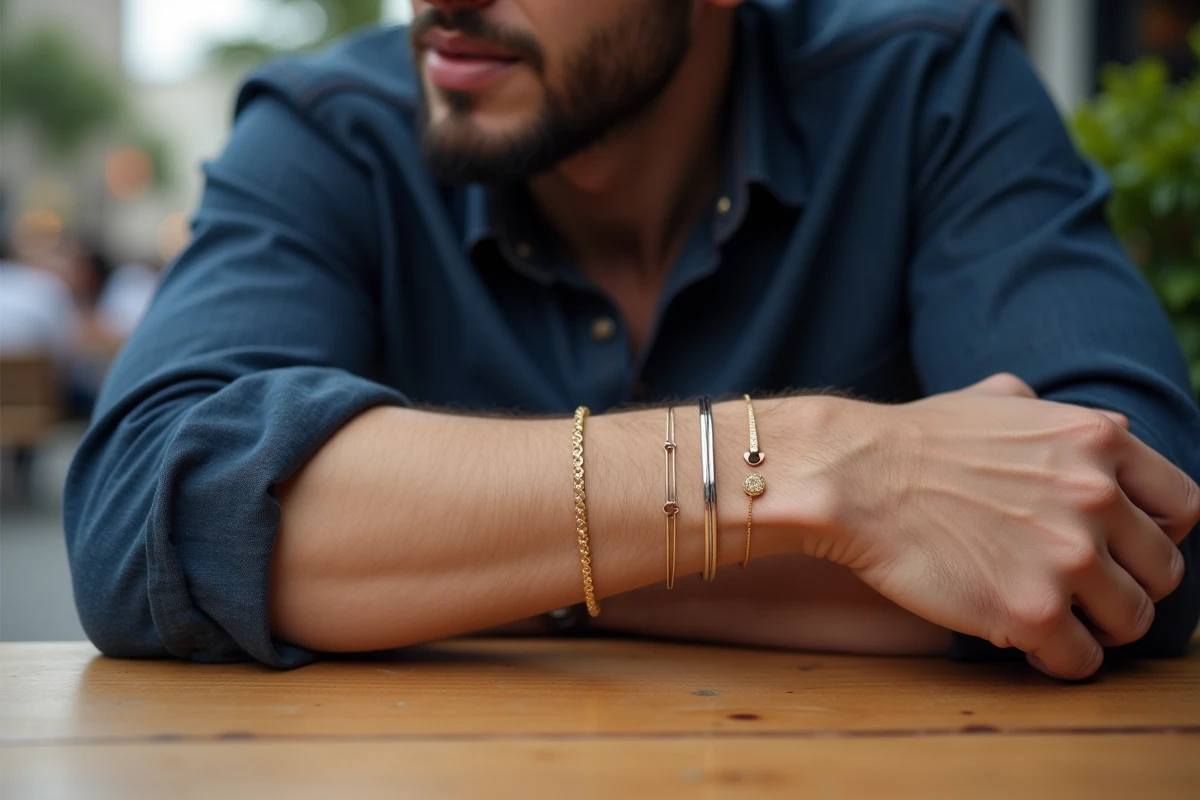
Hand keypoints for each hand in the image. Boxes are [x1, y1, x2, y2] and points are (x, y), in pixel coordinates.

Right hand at [813, 374, 1199, 679]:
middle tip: (1083, 592)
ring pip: (1132, 621)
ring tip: (1057, 622)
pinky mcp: (1032, 610)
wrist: (854, 477)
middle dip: (1126, 585)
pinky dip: (1059, 660)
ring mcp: (1069, 557)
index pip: (1182, 506)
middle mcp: (1097, 497)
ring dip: (1097, 627)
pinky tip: (1027, 644)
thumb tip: (1047, 408)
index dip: (1153, 534)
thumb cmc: (911, 439)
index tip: (1120, 548)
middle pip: (1164, 571)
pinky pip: (1081, 661)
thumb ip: (1040, 410)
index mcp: (1096, 441)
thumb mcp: (989, 400)